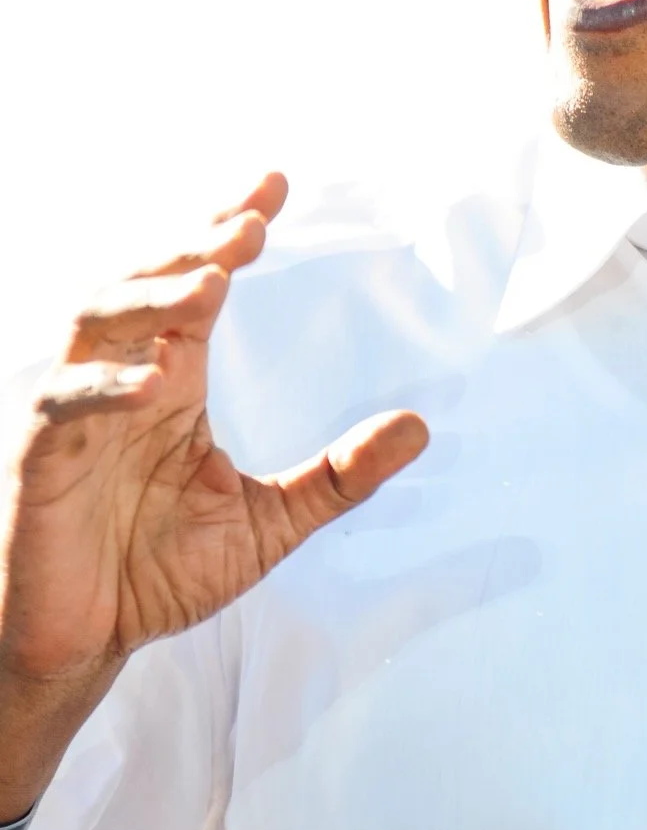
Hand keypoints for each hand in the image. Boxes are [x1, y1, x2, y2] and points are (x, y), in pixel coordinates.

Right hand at [0, 173, 428, 682]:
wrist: (83, 644)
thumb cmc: (158, 572)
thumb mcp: (268, 521)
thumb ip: (337, 477)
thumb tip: (421, 426)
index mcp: (174, 376)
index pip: (199, 282)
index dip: (227, 229)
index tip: (275, 185)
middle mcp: (125, 377)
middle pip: (147, 282)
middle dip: (195, 247)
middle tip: (251, 224)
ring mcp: (79, 413)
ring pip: (98, 322)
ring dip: (153, 297)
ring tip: (213, 286)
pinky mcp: (42, 458)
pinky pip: (65, 406)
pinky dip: (104, 387)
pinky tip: (154, 384)